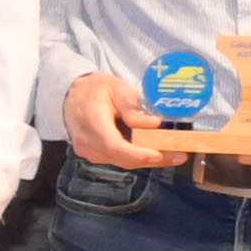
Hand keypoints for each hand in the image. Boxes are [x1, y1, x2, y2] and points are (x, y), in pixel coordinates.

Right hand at [63, 71, 181, 172]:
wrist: (71, 96)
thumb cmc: (94, 90)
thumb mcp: (116, 88)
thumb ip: (133, 106)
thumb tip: (153, 123)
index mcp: (93, 123)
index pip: (116, 147)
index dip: (140, 155)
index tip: (161, 154)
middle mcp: (88, 143)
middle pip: (124, 159)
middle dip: (153, 159)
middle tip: (179, 155)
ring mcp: (89, 152)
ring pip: (122, 162)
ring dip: (147, 159)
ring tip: (171, 153)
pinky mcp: (93, 155)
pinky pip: (118, 159)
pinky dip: (136, 157)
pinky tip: (152, 150)